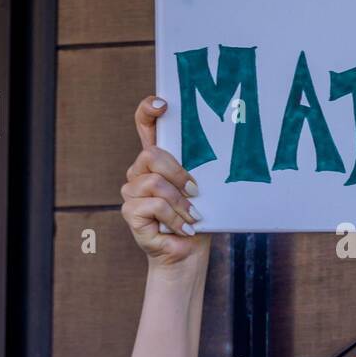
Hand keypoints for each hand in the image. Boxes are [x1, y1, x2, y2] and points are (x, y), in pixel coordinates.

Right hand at [121, 97, 210, 266]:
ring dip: (180, 202)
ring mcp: (131, 191)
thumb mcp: (203, 188)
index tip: (163, 104)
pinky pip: (153, 205)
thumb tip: (226, 145)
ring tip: (193, 217)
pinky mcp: (129, 211)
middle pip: (151, 155)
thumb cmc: (197, 218)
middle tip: (196, 191)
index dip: (148, 110)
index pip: (145, 125)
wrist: (188, 252)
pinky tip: (184, 229)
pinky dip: (174, 217)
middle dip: (179, 174)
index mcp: (158, 160)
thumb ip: (200, 167)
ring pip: (155, 183)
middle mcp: (140, 171)